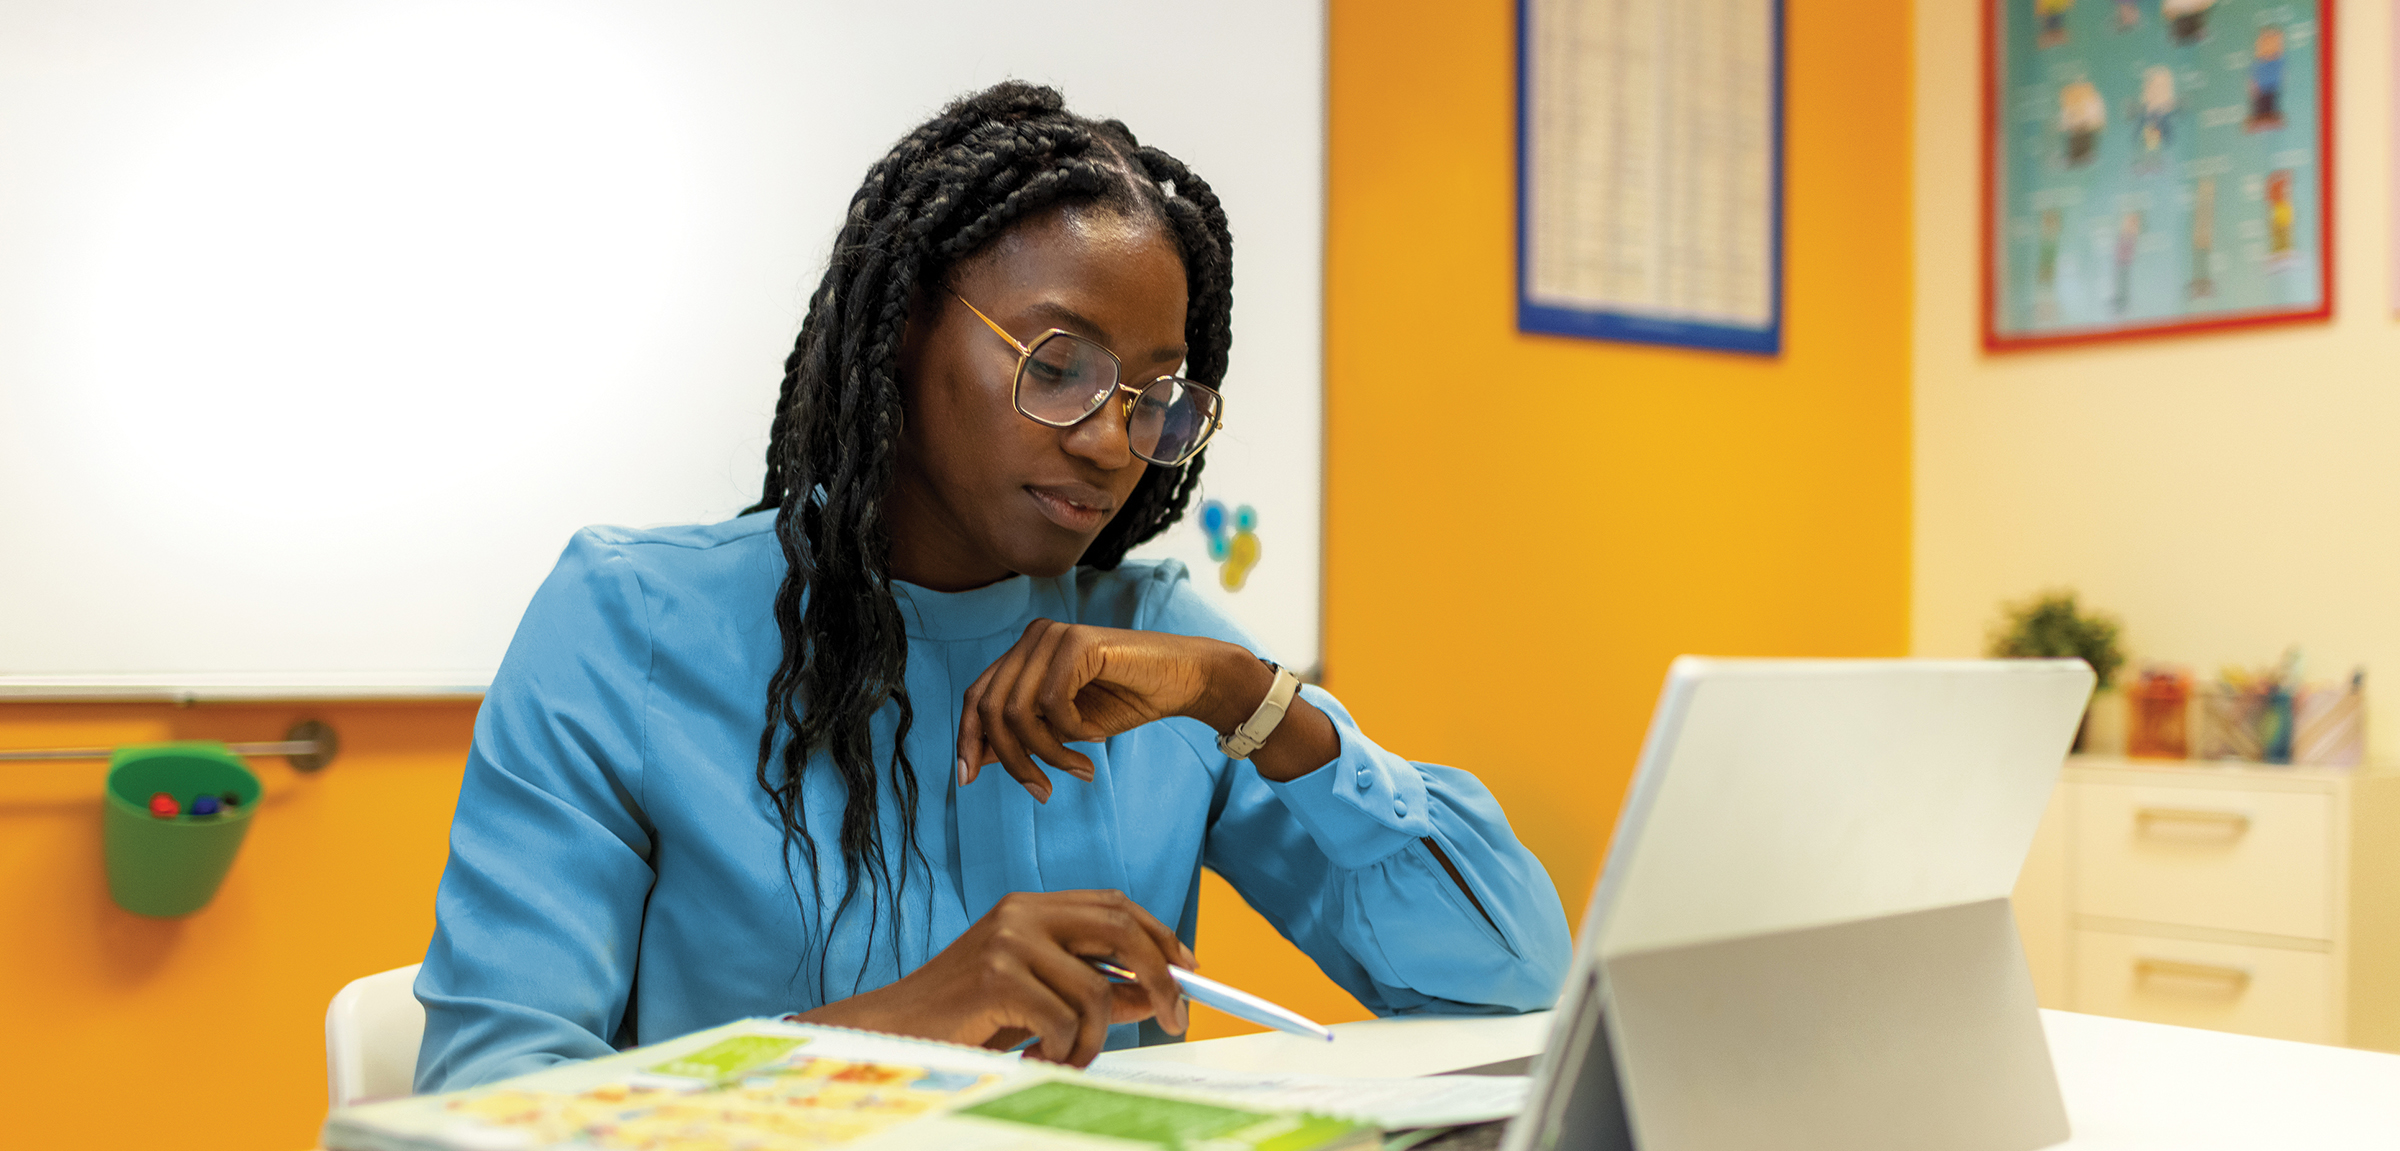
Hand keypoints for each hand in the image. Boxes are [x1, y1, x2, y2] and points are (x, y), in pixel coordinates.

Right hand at [790, 889, 1194, 1065]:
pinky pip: (1067, 1023)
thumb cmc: (967, 1020)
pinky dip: (1062, 1054)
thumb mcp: (1039, 998)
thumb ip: (1093, 987)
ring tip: (1062, 1060)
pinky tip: (1032, 1060)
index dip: (1159, 935)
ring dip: (1094, 1042)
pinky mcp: (998, 976)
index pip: (1114, 905)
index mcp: (1031, 907)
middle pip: (1121, 929)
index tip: (1189, 970)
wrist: (892, 1034)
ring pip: (1098, 992)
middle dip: (1159, 977)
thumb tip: (1158, 994)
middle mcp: (1022, 912)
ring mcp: (1009, 940)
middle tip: (1176, 1018)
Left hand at [956, 620, 1264, 800]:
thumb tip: (977, 759)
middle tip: (1042, 791)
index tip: (967, 780)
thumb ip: (1024, 735)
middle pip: (990, 707)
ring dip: (1047, 753)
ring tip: (1079, 770)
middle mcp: (1033, 638)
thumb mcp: (1065, 728)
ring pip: (1018, 710)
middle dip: (1011, 759)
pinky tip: (1097, 737)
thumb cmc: (1128, 700)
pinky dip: (1073, 733)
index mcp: (1024, 653)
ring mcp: (1053, 635)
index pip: (975, 696)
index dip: (966, 739)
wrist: (1184, 680)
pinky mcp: (1078, 642)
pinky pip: (1053, 704)